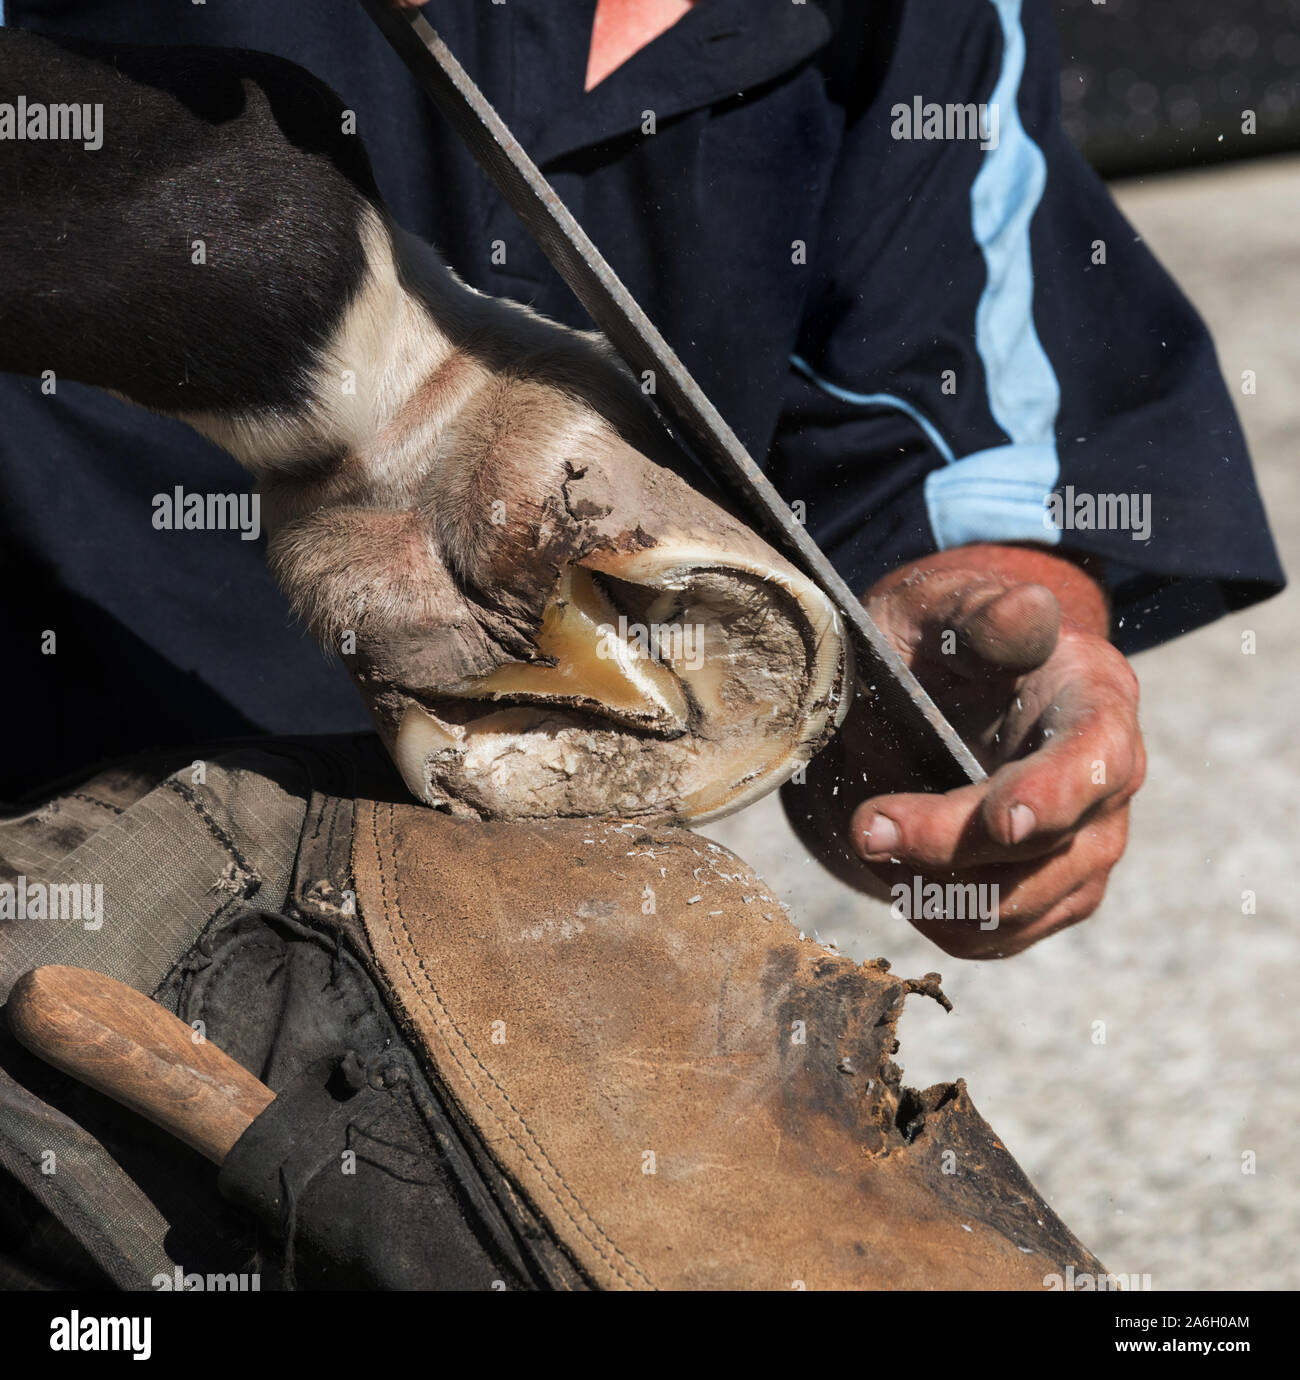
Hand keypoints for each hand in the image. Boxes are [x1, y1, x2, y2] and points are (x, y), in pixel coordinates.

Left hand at [781, 544, 1145, 957]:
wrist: (924, 693)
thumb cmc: (935, 640)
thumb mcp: (944, 607)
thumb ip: (984, 613)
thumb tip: (1027, 609)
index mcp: (1095, 699)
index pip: (1096, 758)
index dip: (1053, 795)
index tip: (1002, 819)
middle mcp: (1107, 785)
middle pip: (1045, 848)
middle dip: (947, 845)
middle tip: (864, 825)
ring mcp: (1081, 850)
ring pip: (1014, 906)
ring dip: (932, 888)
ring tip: (870, 833)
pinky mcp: (1044, 898)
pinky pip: (991, 938)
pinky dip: (933, 917)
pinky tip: (893, 870)